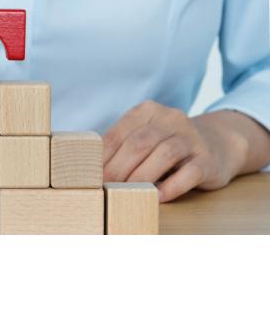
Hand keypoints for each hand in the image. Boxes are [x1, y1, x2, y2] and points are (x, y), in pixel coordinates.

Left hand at [102, 101, 249, 202]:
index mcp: (148, 111)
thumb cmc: (167, 145)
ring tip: (126, 193)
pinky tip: (157, 197)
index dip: (103, 157)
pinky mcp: (207, 160)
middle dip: (118, 169)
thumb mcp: (144, 137)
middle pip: (139, 143)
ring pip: (163, 155)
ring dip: (141, 177)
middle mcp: (171, 119)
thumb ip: (122, 147)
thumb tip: (91, 170)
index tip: (90, 176)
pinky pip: (189, 173)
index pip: (119, 134)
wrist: (219, 144)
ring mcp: (192, 138)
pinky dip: (171, 187)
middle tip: (105, 188)